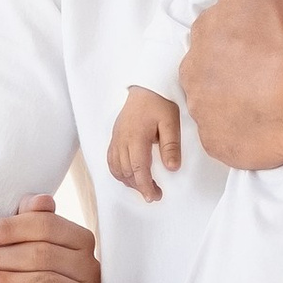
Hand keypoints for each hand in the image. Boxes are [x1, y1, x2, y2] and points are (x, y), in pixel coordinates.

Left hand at [0, 191, 101, 282]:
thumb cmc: (43, 275)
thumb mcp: (38, 246)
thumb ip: (32, 222)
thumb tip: (38, 199)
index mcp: (77, 237)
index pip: (42, 224)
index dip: (5, 229)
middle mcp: (87, 262)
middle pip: (39, 253)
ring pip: (45, 279)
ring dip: (5, 282)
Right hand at [105, 89, 181, 205]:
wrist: (145, 87)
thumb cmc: (159, 103)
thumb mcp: (171, 122)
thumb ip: (171, 146)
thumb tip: (172, 168)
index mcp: (137, 136)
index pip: (138, 168)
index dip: (145, 186)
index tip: (154, 196)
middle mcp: (122, 139)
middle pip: (127, 171)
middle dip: (140, 186)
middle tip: (155, 194)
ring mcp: (116, 138)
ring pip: (116, 168)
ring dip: (129, 181)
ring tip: (144, 186)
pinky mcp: (115, 137)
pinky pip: (111, 160)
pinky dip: (118, 172)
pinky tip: (129, 176)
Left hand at [179, 0, 282, 170]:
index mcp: (202, 31)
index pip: (215, 30)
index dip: (242, 36)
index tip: (265, 43)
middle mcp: (193, 70)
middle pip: (210, 67)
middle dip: (233, 69)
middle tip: (267, 72)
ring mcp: (202, 111)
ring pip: (216, 102)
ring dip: (237, 100)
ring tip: (270, 101)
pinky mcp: (217, 145)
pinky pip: (228, 137)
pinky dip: (245, 132)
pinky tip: (268, 124)